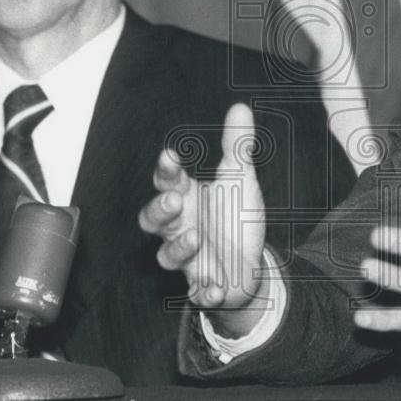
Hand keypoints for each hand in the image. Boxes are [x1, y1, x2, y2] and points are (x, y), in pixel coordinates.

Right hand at [139, 103, 267, 323]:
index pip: (168, 181)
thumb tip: (240, 107)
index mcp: (188, 197)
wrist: (248, 263)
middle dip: (160, 211)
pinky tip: (216, 287)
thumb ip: (237, 146)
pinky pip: (197, 292)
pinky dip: (205, 292)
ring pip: (168, 255)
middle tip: (176, 200)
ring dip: (179, 248)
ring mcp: (190, 257)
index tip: (171, 155)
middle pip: (153, 219)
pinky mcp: (204, 285)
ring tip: (196, 238)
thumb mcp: (240, 179)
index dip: (165, 169)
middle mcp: (181, 226)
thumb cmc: (234, 216)